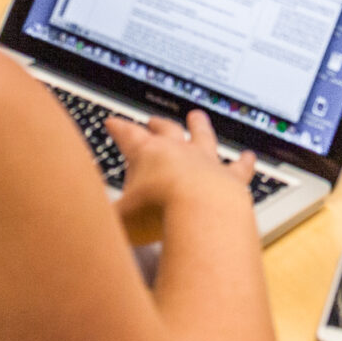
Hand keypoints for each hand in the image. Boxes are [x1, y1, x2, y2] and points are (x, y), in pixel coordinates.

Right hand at [107, 108, 256, 244]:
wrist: (201, 213)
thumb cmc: (159, 212)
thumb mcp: (118, 218)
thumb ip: (104, 217)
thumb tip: (92, 223)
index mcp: (147, 154)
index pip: (128, 135)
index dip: (119, 128)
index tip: (113, 121)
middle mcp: (178, 151)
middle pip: (167, 129)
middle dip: (158, 124)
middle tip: (154, 120)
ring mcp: (206, 161)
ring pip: (203, 136)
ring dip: (199, 126)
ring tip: (198, 117)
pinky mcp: (231, 178)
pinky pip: (239, 166)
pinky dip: (244, 161)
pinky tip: (249, 157)